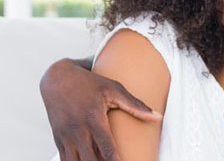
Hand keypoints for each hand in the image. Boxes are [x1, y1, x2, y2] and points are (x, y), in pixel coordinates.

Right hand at [40, 58, 162, 160]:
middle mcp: (77, 130)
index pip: (106, 148)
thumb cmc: (90, 83)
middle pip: (90, 160)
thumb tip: (158, 117)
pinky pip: (65, 160)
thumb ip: (135, 105)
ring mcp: (65, 136)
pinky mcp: (58, 139)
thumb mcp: (113, 89)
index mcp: (93, 119)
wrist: (57, 78)